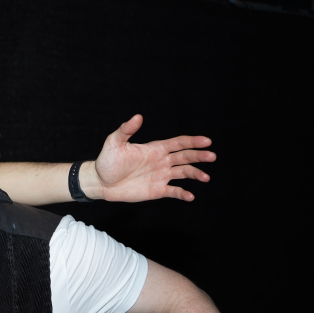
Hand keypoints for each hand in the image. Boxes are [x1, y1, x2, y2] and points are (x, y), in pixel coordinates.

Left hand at [81, 114, 215, 201]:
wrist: (100, 182)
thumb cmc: (107, 160)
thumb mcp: (115, 143)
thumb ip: (126, 130)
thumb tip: (138, 117)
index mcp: (155, 149)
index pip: (178, 143)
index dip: (192, 141)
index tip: (206, 141)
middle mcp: (161, 161)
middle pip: (185, 157)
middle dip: (199, 156)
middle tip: (212, 156)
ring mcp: (160, 176)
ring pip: (183, 173)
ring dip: (195, 174)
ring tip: (206, 177)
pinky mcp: (157, 190)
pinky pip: (174, 191)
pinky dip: (183, 193)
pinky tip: (190, 196)